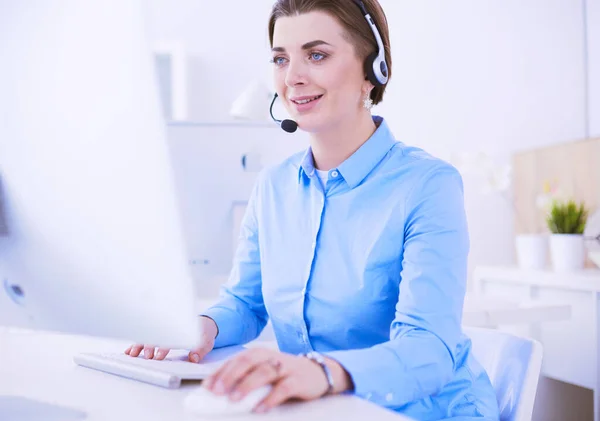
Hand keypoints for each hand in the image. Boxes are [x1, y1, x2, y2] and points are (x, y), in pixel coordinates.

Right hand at [124, 316, 217, 362]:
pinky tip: (128, 351)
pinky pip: (145, 337)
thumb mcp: (207, 341)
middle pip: (155, 336)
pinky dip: (136, 344)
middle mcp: (169, 329)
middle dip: (149, 346)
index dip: (163, 347)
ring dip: (138, 345)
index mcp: (180, 330)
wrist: (205, 323)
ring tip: (132, 354)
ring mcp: (162, 330)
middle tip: (147, 357)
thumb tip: (194, 358)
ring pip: (147, 336)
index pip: (169, 338)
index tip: (158, 356)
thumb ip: (201, 350)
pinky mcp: (158, 334)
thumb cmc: (204, 332)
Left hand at [203, 348, 352, 412]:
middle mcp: (271, 357)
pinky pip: (284, 388)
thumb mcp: (264, 371)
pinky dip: (270, 398)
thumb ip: (244, 377)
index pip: (236, 360)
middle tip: (217, 391)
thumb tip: (216, 389)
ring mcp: (286, 367)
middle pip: (248, 362)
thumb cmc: (285, 373)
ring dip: (247, 385)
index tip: (207, 387)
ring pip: (264, 372)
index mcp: (260, 354)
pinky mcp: (299, 380)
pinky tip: (260, 408)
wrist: (318, 372)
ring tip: (234, 399)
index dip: (220, 372)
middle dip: (230, 376)